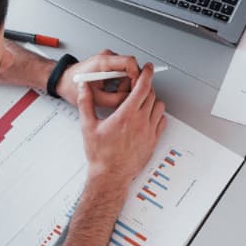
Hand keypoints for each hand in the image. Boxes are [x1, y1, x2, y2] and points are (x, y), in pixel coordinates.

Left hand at [56, 49, 140, 109]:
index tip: (136, 88)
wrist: (63, 81)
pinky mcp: (109, 64)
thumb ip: (116, 99)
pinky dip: (121, 82)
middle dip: (131, 82)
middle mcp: (107, 57)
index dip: (136, 76)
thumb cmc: (73, 86)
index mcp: (103, 61)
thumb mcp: (96, 98)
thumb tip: (131, 101)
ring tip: (114, 93)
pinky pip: (122, 72)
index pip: (129, 62)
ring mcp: (108, 59)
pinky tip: (113, 90)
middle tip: (123, 94)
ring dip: (126, 84)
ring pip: (128, 71)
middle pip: (131, 67)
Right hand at [78, 63, 166, 186]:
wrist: (110, 176)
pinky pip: (162, 122)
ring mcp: (149, 132)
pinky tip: (147, 117)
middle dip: (146, 86)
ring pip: (159, 107)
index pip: (142, 87)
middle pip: (152, 94)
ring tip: (141, 102)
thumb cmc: (100, 155)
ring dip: (152, 100)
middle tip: (138, 85)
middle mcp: (140, 122)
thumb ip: (85, 103)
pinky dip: (157, 115)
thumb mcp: (88, 126)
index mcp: (126, 115)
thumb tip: (83, 88)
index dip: (146, 74)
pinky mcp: (153, 142)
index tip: (147, 68)